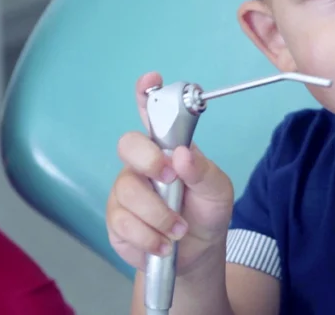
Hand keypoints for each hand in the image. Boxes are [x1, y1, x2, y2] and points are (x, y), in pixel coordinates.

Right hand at [107, 72, 235, 277]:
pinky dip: (148, 237)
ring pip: (127, 191)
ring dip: (159, 215)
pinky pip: (123, 222)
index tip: (151, 79)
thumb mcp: (218, 191)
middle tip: (170, 179)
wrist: (196, 255)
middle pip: (128, 145)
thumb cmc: (206, 212)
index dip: (147, 93)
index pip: (153, 113)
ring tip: (179, 229)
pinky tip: (163, 243)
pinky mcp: (116, 220)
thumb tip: (183, 155)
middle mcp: (142, 163)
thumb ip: (203, 172)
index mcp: (168, 148)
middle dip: (148, 161)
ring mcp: (126, 190)